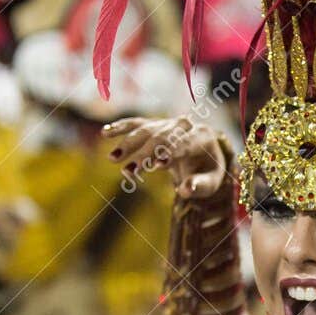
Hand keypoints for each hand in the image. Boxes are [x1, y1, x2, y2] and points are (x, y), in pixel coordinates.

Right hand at [103, 116, 230, 198]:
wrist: (205, 152)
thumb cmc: (207, 171)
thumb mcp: (211, 182)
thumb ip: (199, 186)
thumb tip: (185, 191)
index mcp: (202, 137)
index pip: (184, 143)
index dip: (171, 152)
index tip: (157, 165)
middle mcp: (184, 125)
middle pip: (162, 137)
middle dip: (144, 154)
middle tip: (129, 171)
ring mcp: (167, 123)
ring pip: (146, 130)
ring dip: (128, 143)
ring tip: (112, 158)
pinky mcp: (154, 125)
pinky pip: (136, 124)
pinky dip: (121, 127)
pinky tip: (105, 132)